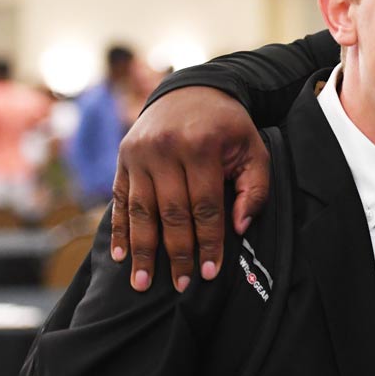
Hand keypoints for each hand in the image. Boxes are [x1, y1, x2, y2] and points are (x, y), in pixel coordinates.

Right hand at [111, 87, 269, 292]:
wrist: (192, 91)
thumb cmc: (228, 127)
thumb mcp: (253, 149)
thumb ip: (255, 188)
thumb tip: (239, 228)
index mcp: (201, 146)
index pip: (206, 206)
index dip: (209, 242)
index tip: (211, 272)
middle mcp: (165, 149)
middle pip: (171, 212)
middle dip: (177, 253)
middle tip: (181, 285)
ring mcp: (139, 153)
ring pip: (141, 210)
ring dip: (141, 250)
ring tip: (143, 282)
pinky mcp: (123, 157)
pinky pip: (120, 199)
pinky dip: (119, 229)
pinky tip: (119, 255)